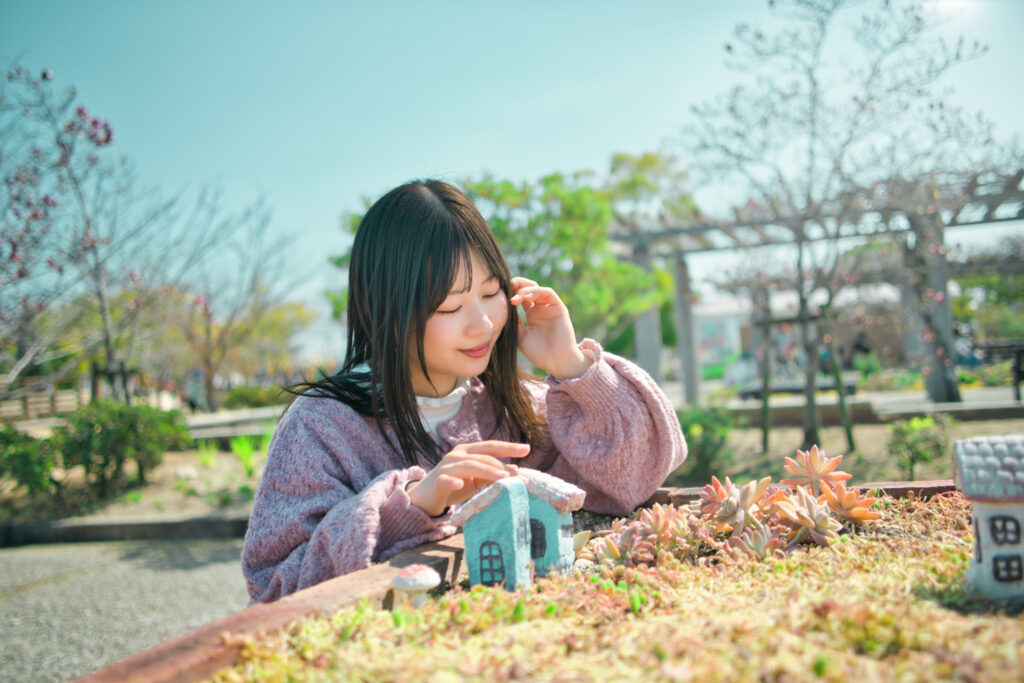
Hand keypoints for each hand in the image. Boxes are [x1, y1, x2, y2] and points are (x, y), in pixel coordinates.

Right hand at [406, 441, 529, 516]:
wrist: (425, 497)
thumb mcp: (476, 480)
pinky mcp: (437, 480)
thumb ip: (492, 475)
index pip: (490, 446)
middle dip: (502, 465)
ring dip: (487, 471)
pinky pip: (446, 479)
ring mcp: (446, 466)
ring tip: (502, 478)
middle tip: (519, 476)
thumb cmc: (453, 486)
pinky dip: (453, 481)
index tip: (527, 448)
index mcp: (468, 451)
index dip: (508, 447)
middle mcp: (457, 455)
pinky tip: (461, 485)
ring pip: (469, 465)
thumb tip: (516, 471)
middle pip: (483, 456)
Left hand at [510, 277, 593, 379]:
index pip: (521, 297)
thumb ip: (515, 323)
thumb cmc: (539, 353)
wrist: (556, 362)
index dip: (511, 293)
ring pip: (537, 289)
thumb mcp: (521, 336)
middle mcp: (541, 309)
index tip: (500, 295)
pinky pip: (548, 293)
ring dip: (525, 289)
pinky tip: (527, 297)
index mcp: (532, 315)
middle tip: (506, 287)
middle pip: (528, 289)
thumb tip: (504, 310)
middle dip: (517, 285)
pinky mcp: (559, 308)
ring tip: (515, 297)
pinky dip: (537, 291)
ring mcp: (550, 308)